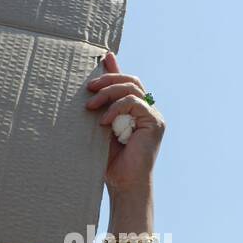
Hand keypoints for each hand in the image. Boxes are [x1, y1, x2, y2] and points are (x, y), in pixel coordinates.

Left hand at [86, 52, 162, 196]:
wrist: (123, 184)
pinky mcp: (155, 123)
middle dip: (108, 80)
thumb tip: (92, 87)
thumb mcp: (101, 128)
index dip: (115, 70)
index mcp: (137, 111)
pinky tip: (104, 121)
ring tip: (90, 105)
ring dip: (108, 93)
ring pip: (132, 89)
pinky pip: (135, 103)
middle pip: (130, 82)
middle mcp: (148, 111)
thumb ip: (102, 106)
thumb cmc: (110, 162)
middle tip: (88, 88)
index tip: (102, 58)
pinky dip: (117, 108)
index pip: (127, 84)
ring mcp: (154, 116)